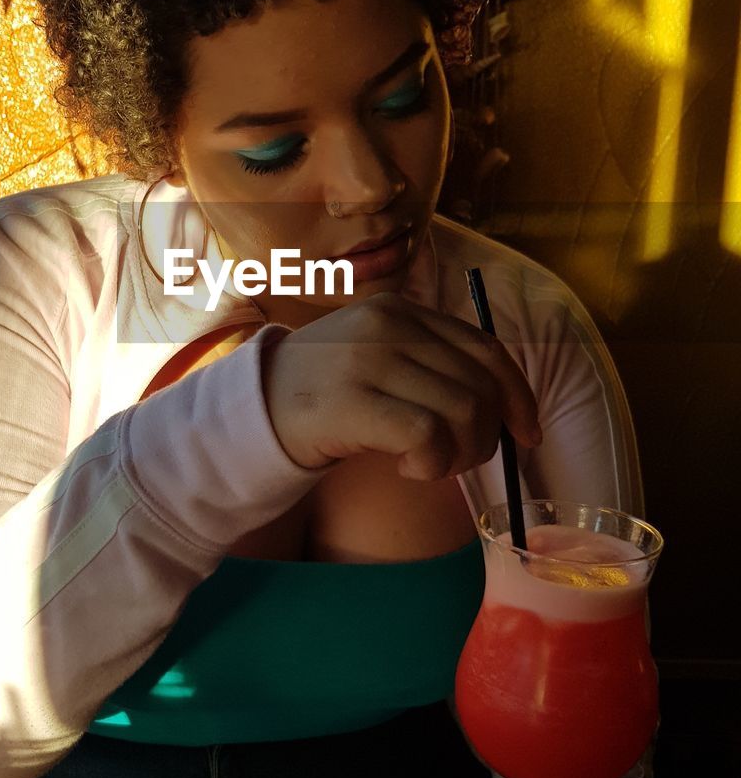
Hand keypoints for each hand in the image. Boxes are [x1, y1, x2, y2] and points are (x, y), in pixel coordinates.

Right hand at [261, 291, 540, 480]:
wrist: (253, 408)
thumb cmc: (326, 393)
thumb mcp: (379, 357)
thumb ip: (432, 365)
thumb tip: (505, 408)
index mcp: (402, 310)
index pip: (486, 348)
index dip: (517, 395)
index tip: (526, 432)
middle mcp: (390, 326)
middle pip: (480, 385)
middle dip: (485, 436)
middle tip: (457, 460)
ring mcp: (369, 360)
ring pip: (462, 412)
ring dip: (459, 454)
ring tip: (428, 464)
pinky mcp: (353, 401)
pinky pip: (427, 437)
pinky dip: (431, 463)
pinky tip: (407, 467)